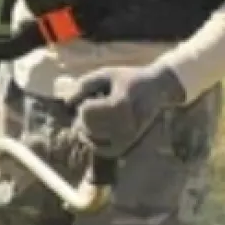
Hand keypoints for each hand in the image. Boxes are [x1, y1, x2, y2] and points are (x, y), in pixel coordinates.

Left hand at [61, 64, 185, 157]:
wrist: (158, 89)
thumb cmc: (129, 79)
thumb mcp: (106, 74)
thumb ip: (84, 85)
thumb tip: (67, 103)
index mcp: (120, 104)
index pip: (86, 111)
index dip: (83, 103)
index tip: (92, 95)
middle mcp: (125, 124)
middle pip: (87, 127)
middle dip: (83, 116)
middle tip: (94, 105)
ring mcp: (127, 137)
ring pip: (92, 140)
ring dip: (86, 129)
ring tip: (96, 115)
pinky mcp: (128, 145)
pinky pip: (102, 150)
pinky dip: (93, 142)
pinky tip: (95, 130)